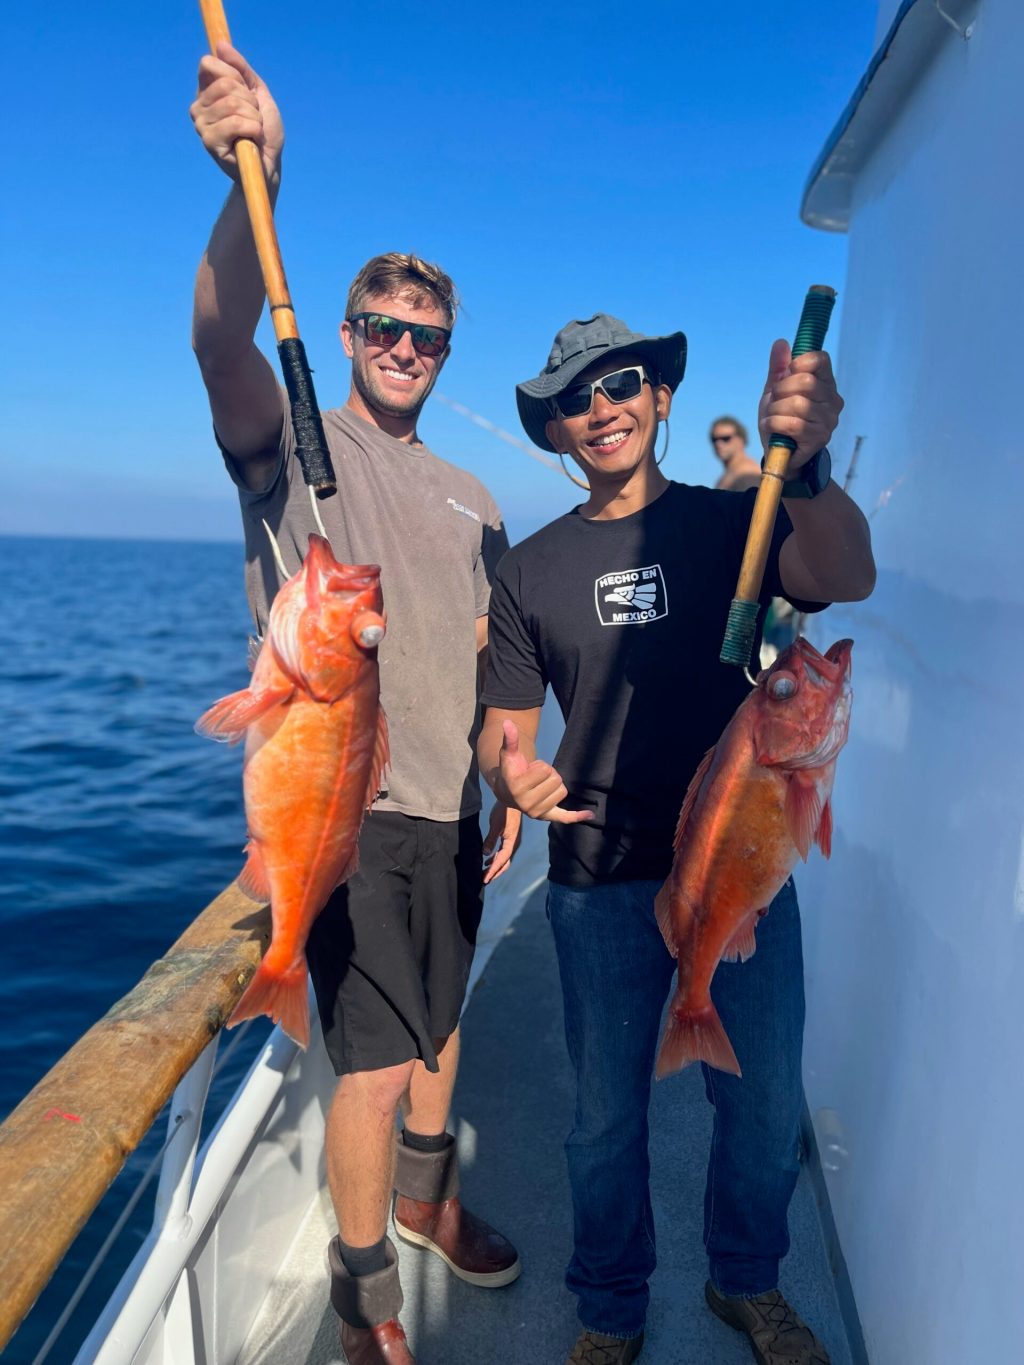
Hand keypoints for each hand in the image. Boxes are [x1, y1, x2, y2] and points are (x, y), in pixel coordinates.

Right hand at [190, 42, 283, 184]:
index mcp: (206, 92)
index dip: (235, 76)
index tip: (246, 93)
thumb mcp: (257, 94)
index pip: (209, 63)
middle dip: (250, 101)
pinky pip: (236, 122)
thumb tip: (220, 44)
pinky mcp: (209, 142)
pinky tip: (252, 141)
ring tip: (253, 132)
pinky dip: (254, 130)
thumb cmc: (263, 132)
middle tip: (253, 119)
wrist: (269, 165)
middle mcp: (198, 107)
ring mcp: (201, 125)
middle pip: (226, 83)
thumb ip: (241, 69)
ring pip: (233, 103)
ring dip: (254, 118)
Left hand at [482, 803, 522, 884]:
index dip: (493, 871)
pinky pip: (503, 853)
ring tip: (484, 872)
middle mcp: (513, 844)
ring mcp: (512, 842)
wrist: (511, 800)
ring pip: (504, 859)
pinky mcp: (510, 838)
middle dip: (495, 873)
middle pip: (505, 864)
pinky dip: (496, 858)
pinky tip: (488, 860)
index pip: (502, 861)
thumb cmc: (504, 811)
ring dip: (495, 866)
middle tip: (484, 880)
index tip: (485, 879)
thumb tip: (486, 854)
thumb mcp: (495, 825)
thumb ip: (490, 840)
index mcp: (511, 843)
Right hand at [496, 720, 593, 824]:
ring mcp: (537, 813)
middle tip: (535, 778)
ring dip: (554, 785)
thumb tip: (508, 722)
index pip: (546, 770)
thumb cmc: (511, 769)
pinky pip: (565, 817)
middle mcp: (526, 804)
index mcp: (518, 788)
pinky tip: (590, 814)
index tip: (529, 769)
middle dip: (548, 774)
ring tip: (539, 785)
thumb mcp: (509, 753)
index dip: (540, 766)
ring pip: (562, 791)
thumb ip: (510, 739)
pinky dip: (577, 815)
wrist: (506, 790)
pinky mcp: (546, 817)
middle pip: (557, 780)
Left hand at [757, 338, 843, 471]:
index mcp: (825, 383)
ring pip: (797, 404)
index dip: (799, 363)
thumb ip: (778, 368)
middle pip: (805, 381)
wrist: (778, 452)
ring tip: (772, 417)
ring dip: (775, 410)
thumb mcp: (775, 391)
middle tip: (775, 401)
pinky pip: (793, 424)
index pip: (821, 359)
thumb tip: (780, 342)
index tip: (787, 373)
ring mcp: (829, 420)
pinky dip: (774, 423)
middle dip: (780, 390)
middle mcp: (833, 400)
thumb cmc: (779, 418)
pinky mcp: (820, 438)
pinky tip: (771, 427)